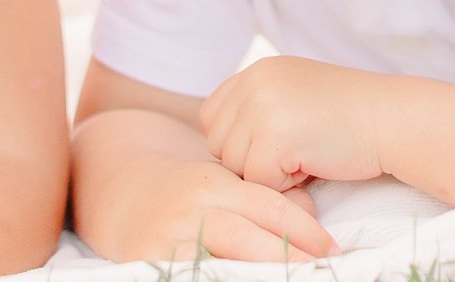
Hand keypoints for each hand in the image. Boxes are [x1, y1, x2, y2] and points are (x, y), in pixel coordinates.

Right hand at [108, 151, 334, 262]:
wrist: (123, 197)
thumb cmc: (187, 193)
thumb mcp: (222, 184)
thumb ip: (262, 197)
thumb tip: (311, 214)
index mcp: (213, 182)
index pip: (267, 206)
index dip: (303, 229)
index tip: (332, 249)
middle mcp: (192, 209)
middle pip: (248, 235)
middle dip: (288, 257)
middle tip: (322, 270)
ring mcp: (170, 239)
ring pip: (224, 260)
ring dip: (262, 272)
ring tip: (293, 279)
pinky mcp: (152, 264)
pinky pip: (195, 276)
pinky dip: (220, 279)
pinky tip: (242, 281)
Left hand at [200, 57, 390, 191]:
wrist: (390, 119)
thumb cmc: (348, 117)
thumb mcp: (293, 95)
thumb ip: (257, 107)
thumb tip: (220, 146)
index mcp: (258, 69)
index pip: (213, 116)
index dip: (239, 140)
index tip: (275, 143)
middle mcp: (254, 80)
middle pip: (219, 144)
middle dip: (252, 160)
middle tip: (296, 150)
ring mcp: (262, 105)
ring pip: (234, 166)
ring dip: (268, 174)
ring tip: (305, 155)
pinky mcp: (274, 136)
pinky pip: (258, 183)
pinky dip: (284, 187)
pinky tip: (312, 165)